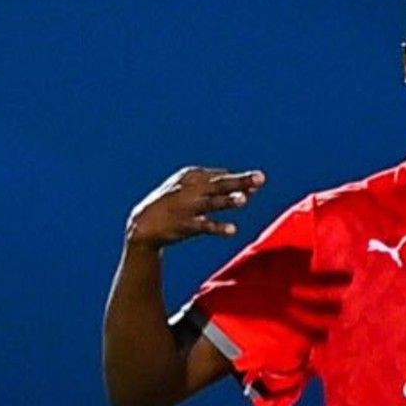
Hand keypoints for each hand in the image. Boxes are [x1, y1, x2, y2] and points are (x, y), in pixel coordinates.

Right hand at [125, 166, 265, 247]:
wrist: (144, 223)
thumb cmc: (173, 203)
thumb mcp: (190, 187)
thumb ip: (218, 187)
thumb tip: (250, 190)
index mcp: (191, 175)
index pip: (220, 175)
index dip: (240, 179)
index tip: (259, 181)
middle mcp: (190, 188)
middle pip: (220, 184)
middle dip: (240, 181)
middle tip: (261, 177)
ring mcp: (187, 207)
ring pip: (212, 202)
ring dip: (227, 201)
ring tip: (244, 200)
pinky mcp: (185, 225)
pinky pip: (204, 226)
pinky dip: (218, 227)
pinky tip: (233, 230)